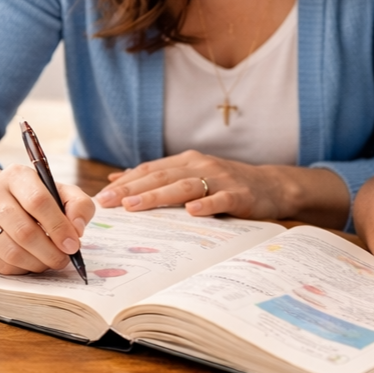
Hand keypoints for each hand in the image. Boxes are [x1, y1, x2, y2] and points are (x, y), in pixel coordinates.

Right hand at [0, 163, 94, 275]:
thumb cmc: (34, 198)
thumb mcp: (60, 192)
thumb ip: (79, 205)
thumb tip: (77, 230)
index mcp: (16, 175)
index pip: (38, 201)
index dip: (58, 227)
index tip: (73, 245)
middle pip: (24, 231)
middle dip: (50, 252)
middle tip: (63, 259)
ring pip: (10, 251)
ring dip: (36, 263)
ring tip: (48, 262)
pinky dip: (20, 269)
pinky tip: (29, 262)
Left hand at [95, 150, 287, 219]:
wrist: (271, 186)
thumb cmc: (225, 183)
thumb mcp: (191, 174)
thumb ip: (158, 176)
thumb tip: (116, 178)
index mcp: (186, 161)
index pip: (150, 170)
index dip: (126, 181)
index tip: (102, 195)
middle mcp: (200, 166)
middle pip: (161, 176)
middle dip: (132, 189)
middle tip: (108, 202)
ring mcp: (220, 179)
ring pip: (184, 186)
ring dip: (158, 196)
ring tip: (135, 205)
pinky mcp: (240, 195)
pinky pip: (220, 199)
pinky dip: (206, 205)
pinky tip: (191, 212)